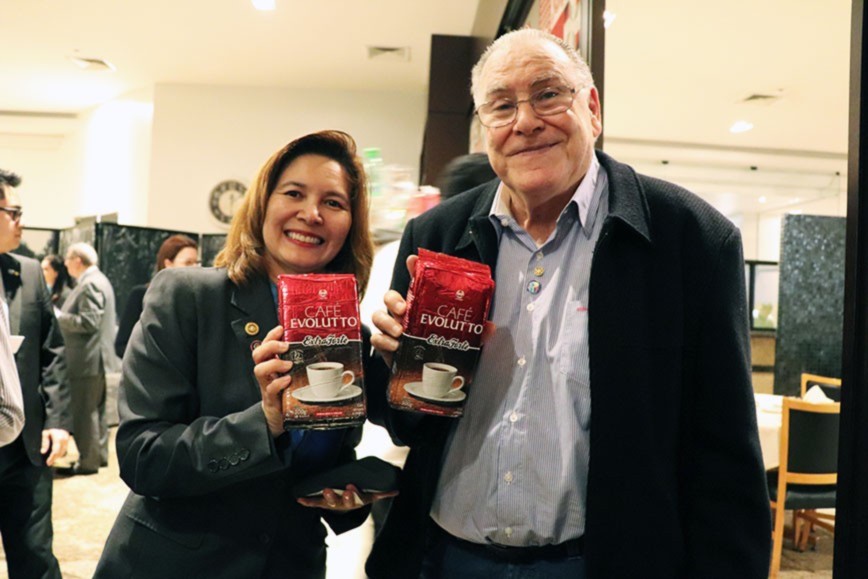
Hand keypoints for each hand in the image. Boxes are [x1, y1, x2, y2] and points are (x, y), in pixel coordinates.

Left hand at [41, 428, 69, 465]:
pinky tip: (56, 455)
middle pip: (60, 453)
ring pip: (63, 452)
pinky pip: (65, 449)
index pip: (55, 451)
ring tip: (52, 460)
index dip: (52, 458)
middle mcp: (64, 440)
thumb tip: (43, 452)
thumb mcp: (45, 433)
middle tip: (49, 463)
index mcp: (58, 439)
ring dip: (58, 457)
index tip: (48, 463)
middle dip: (54, 459)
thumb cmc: (51, 427)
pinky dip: (61, 453)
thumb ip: (45, 443)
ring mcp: (67, 440)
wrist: (59, 421)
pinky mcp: (68, 441)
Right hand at [252, 325, 292, 437]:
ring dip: (273, 364)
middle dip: (270, 346)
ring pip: (259, 370)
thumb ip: (302, 361)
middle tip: (284, 347)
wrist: (279, 415)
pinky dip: (278, 383)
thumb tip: (324, 347)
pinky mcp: (270, 398)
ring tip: (288, 365)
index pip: (265, 344)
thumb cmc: (287, 390)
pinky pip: (269, 389)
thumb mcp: (294, 372)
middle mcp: (267, 372)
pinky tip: (287, 380)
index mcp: (272, 363)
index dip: (271, 335)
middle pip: (257, 354)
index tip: (281, 329)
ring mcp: (266, 384)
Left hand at [297, 483, 398, 511]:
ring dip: (326, 496)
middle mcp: (344, 504)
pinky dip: (307, 502)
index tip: (352, 486)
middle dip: (341, 496)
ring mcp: (332, 504)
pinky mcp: (322, 502)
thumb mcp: (370, 496)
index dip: (354, 494)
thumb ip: (382, 493)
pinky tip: (299, 499)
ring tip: (324, 490)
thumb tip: (396, 491)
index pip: (356, 499)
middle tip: (339, 489)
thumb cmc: (358, 498)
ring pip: (329, 502)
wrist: (345, 507)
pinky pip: (314, 503)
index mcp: (355, 502)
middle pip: (343, 502)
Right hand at [369, 255, 495, 364]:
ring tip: (400, 332)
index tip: (412, 259)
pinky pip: (376, 339)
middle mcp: (405, 315)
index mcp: (422, 306)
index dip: (413, 268)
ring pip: (379, 315)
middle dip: (393, 299)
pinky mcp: (386, 347)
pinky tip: (394, 346)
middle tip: (404, 309)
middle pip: (391, 296)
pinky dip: (383, 340)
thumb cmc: (444, 352)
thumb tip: (491, 327)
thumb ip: (476, 333)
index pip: (416, 282)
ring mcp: (393, 329)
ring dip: (386, 321)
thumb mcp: (463, 341)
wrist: (429, 378)